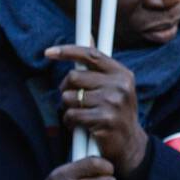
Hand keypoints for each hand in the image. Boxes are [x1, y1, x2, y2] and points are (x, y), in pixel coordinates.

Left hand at [45, 44, 148, 173]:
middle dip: (65, 90)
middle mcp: (119, 85)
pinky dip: (70, 122)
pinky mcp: (104, 120)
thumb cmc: (115, 114)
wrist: (130, 146)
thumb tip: (88, 34)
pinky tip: (79, 127)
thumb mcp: (115, 87)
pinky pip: (72, 115)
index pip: (91, 55)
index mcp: (121, 74)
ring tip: (79, 115)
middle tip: (72, 101)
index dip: (67, 51)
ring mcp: (113, 103)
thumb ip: (99, 67)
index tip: (48, 52)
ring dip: (68, 109)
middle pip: (74, 78)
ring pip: (69, 98)